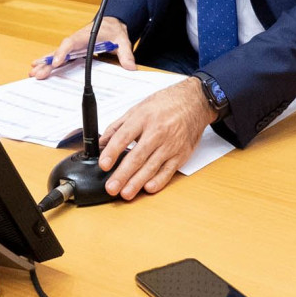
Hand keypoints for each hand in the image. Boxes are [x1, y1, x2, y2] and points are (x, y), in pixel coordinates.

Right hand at [30, 16, 134, 78]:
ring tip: (33, 73)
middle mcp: (76, 41)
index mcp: (86, 35)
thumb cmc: (114, 29)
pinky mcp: (73, 51)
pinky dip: (49, 64)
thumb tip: (131, 68)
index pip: (71, 43)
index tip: (56, 62)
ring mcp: (73, 46)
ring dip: (45, 64)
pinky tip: (39, 70)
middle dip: (47, 62)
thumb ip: (126, 53)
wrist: (111, 23)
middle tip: (36, 72)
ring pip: (57, 55)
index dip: (63, 52)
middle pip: (59, 51)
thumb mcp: (123, 39)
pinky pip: (60, 58)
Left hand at [98, 77, 215, 199]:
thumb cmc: (165, 105)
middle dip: (123, 174)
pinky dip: (158, 181)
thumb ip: (117, 127)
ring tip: (125, 193)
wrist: (193, 103)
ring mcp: (170, 145)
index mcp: (143, 118)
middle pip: (137, 156)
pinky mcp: (181, 155)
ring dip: (137, 182)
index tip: (103, 164)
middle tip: (111, 187)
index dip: (112, 152)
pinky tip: (148, 188)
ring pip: (151, 167)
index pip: (124, 137)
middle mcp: (157, 132)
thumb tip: (101, 144)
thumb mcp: (137, 109)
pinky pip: (168, 171)